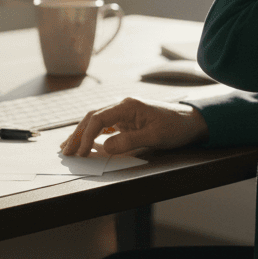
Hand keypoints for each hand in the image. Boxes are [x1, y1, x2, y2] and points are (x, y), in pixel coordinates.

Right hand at [59, 97, 208, 156]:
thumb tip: (105, 147)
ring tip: (69, 147)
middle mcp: (123, 106)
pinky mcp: (128, 120)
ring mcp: (124, 112)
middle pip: (92, 117)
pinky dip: (93, 134)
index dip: (86, 136)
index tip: (81, 152)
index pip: (98, 119)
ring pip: (96, 121)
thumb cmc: (176, 127)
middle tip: (66, 151)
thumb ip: (129, 141)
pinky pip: (105, 126)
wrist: (191, 122)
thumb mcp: (154, 137)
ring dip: (82, 134)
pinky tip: (86, 143)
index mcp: (128, 106)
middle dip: (77, 134)